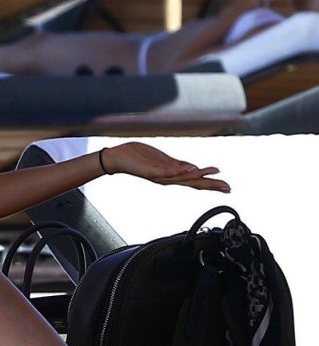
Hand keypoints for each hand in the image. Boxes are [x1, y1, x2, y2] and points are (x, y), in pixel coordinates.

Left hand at [101, 143, 229, 192]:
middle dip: (211, 185)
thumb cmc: (138, 157)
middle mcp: (167, 178)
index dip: (211, 184)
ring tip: (214, 174)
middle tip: (227, 188)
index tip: (227, 187)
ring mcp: (159, 174)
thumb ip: (177, 165)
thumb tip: (194, 168)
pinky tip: (191, 169)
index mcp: (171, 175)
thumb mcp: (162, 161)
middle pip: (193, 183)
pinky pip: (167, 171)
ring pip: (183, 177)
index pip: (195, 181)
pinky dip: (180, 170)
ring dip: (199, 176)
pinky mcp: (150, 169)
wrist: (117, 158)